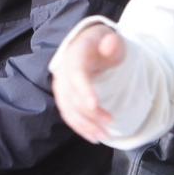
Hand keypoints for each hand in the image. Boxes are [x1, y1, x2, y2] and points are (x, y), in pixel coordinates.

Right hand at [51, 24, 123, 142]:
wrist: (86, 45)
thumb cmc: (101, 43)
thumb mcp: (109, 38)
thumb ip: (112, 42)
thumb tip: (110, 43)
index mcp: (74, 55)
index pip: (76, 74)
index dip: (84, 90)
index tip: (94, 105)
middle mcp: (63, 72)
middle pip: (72, 97)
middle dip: (90, 114)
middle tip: (110, 123)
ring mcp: (61, 86)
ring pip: (69, 110)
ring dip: (85, 125)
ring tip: (104, 136)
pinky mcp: (63, 98)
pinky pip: (68, 115)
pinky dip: (80, 127)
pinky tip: (93, 136)